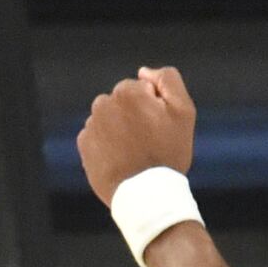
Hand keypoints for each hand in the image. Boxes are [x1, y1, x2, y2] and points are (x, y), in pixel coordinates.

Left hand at [78, 67, 197, 202]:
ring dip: (120, 129)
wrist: (147, 194)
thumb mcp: (183, 111)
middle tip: (149, 141)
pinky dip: (107, 144)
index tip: (159, 126)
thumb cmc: (168, 153)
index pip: (141, 89)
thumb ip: (168, 80)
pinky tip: (121, 159)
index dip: (154, 106)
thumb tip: (143, 72)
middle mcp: (104, 104)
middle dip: (134, 115)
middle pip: (122, 102)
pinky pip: (97, 137)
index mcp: (128, 91)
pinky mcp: (84, 145)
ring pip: (109, 119)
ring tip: (135, 152)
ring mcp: (91, 125)